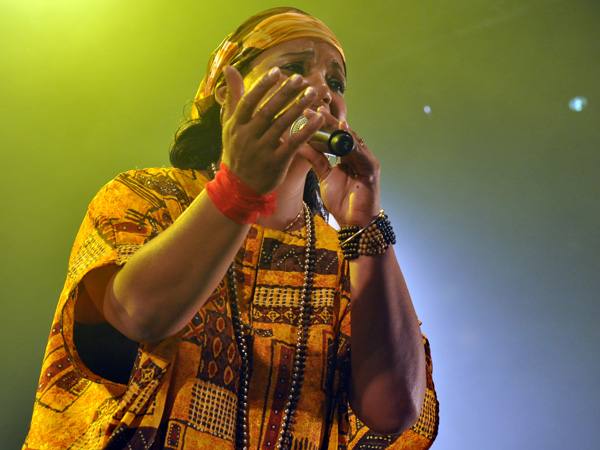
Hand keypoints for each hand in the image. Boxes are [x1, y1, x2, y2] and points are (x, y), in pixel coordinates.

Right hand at [219, 66, 325, 193]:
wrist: (240, 186)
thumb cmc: (237, 150)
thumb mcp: (230, 125)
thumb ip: (233, 96)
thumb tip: (230, 67)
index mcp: (236, 125)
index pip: (249, 101)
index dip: (262, 86)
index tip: (277, 71)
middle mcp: (248, 136)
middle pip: (268, 111)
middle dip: (285, 93)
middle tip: (300, 79)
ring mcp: (262, 150)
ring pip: (282, 125)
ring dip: (298, 107)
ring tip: (311, 93)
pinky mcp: (276, 162)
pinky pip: (294, 143)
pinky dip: (306, 130)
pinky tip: (318, 118)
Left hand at [298, 108, 380, 225]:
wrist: (355, 222)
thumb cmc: (342, 201)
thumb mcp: (325, 177)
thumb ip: (316, 160)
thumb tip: (300, 144)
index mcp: (348, 156)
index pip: (335, 135)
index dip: (322, 123)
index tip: (307, 112)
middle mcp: (358, 155)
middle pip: (343, 133)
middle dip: (328, 120)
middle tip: (312, 108)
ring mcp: (367, 160)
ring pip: (351, 139)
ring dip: (337, 127)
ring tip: (323, 115)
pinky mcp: (371, 169)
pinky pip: (360, 152)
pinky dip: (350, 141)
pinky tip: (342, 130)